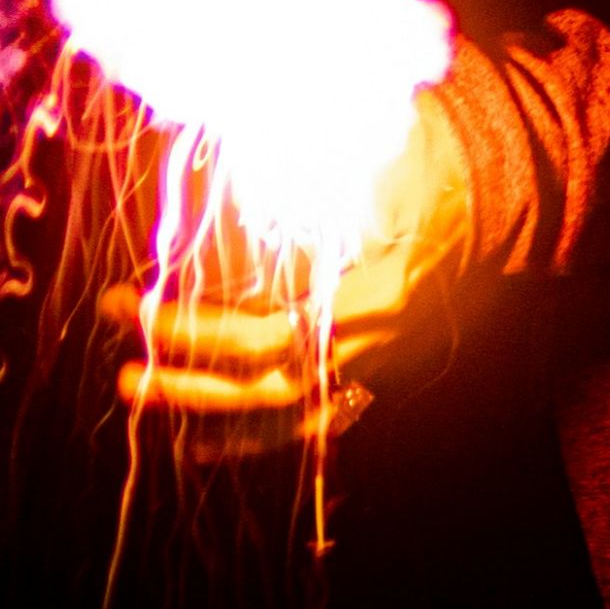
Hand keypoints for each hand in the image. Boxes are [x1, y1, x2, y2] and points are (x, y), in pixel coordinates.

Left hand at [99, 95, 470, 457]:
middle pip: (269, 379)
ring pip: (284, 414)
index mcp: (371, 296)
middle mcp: (371, 345)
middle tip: (124, 350)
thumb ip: (299, 176)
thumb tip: (211, 162)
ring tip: (139, 395)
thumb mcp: (369, 163)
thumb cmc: (421, 173)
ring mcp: (374, 367)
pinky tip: (195, 446)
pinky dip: (251, 440)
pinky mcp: (371, 377)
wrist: (485, 202)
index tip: (143, 298)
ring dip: (206, 410)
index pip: (270, 329)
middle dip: (189, 369)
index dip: (201, 324)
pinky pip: (308, 425)